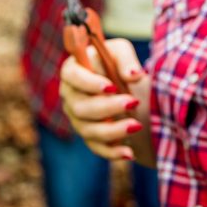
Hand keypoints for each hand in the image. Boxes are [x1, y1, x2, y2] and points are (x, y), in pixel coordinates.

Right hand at [59, 38, 150, 160]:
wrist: (129, 88)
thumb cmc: (118, 65)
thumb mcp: (122, 53)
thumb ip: (125, 59)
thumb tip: (132, 75)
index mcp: (73, 71)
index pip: (71, 76)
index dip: (88, 83)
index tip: (111, 87)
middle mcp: (70, 96)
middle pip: (81, 107)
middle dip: (108, 107)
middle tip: (133, 103)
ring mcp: (77, 119)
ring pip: (88, 130)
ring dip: (113, 130)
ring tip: (136, 126)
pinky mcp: (88, 136)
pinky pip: (96, 148)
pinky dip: (112, 152)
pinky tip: (129, 153)